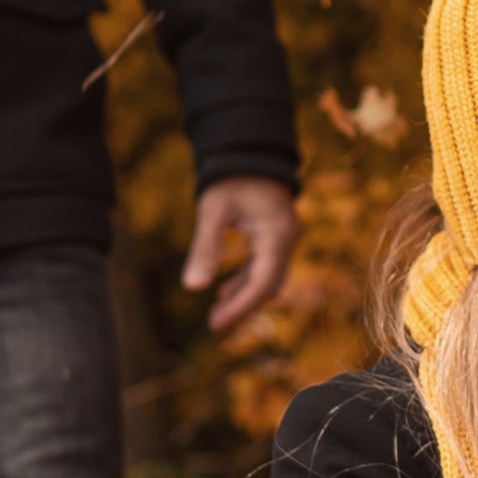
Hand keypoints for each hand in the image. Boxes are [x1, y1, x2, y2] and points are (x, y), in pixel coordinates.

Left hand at [184, 177, 297, 335]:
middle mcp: (286, 240)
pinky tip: (225, 292)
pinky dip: (246, 282)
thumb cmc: (230, 178)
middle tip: (214, 326)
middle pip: (269, 286)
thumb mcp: (213, 211)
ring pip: (268, 279)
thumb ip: (204, 248)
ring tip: (216, 314)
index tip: (217, 324)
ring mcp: (283, 239)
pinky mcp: (275, 237)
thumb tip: (191, 288)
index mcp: (277, 234)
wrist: (248, 151)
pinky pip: (265, 268)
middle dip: (242, 307)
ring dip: (244, 297)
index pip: (264, 282)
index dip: (241, 307)